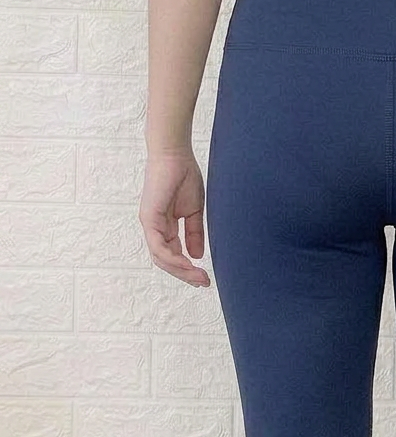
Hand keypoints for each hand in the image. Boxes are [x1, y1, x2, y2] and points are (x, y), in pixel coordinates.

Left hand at [139, 149, 210, 286]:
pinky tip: (189, 264)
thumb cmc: (184, 176)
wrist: (176, 154)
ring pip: (161, 258)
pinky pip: (159, 247)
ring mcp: (150, 224)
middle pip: (166, 261)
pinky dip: (174, 259)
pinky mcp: (149, 219)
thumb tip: (196, 256)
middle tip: (204, 283)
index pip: (173, 255)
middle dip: (185, 274)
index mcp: (165, 227)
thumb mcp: (194, 211)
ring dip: (181, 271)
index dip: (188, 269)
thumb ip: (194, 233)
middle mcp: (155, 228)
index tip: (205, 278)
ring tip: (199, 277)